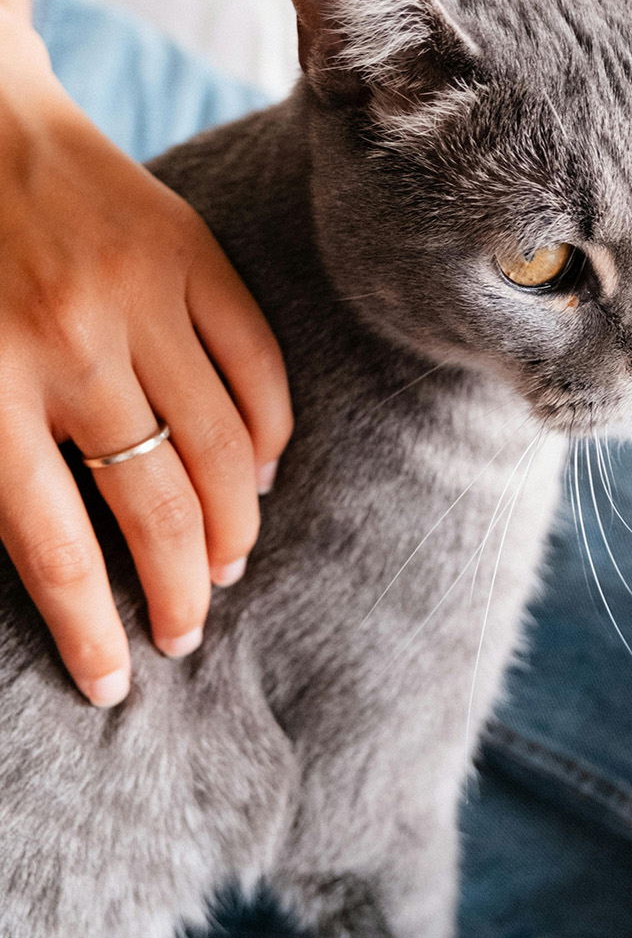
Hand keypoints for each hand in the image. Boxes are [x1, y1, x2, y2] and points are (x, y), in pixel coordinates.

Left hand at [0, 9, 291, 704]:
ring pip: (222, 447)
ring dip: (236, 524)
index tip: (120, 684)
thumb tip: (54, 551)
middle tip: (189, 631)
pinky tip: (263, 471)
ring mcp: (143, 296)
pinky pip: (257, 365)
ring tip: (231, 565)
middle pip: (156, 508)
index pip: (55, 550)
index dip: (92, 633)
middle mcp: (69, 348)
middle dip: (181, 591)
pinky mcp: (191, 253)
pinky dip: (271, 430)